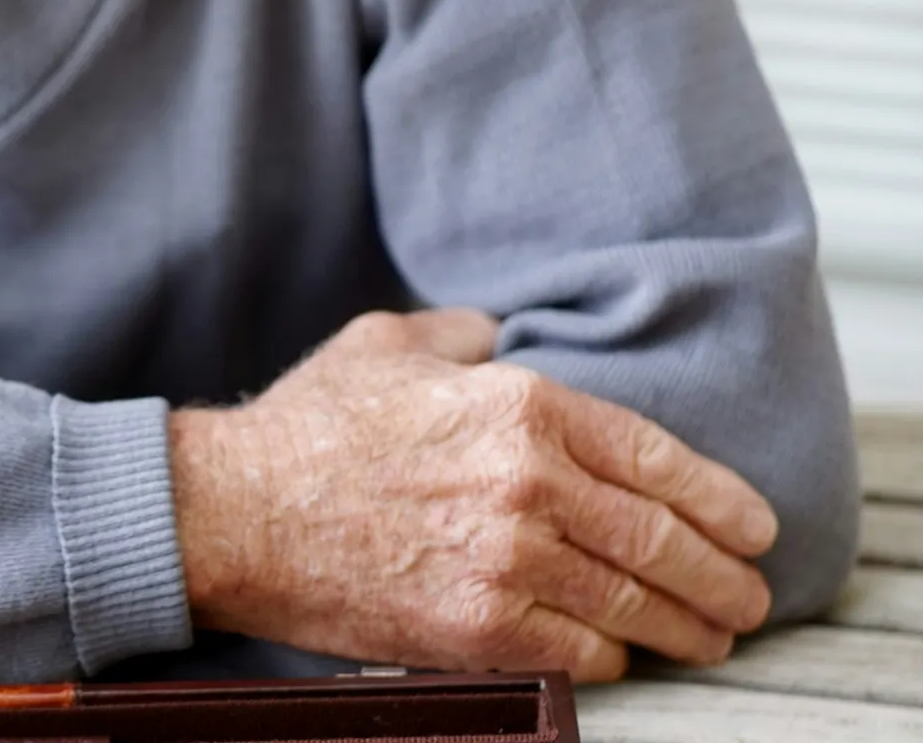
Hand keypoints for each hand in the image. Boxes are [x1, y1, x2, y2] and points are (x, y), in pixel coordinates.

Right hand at [168, 308, 777, 680]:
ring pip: (638, 607)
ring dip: (688, 628)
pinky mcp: (481, 631)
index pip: (657, 458)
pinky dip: (616, 657)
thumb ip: (462, 334)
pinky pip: (587, 656)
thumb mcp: (388, 343)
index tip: (753, 524)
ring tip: (709, 635)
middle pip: (666, 542)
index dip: (721, 499)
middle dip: (724, 577)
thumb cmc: (309, 424)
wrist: (237, 511)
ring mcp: (509, 564)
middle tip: (748, 595)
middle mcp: (529, 483)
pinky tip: (622, 651)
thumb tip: (502, 332)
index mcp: (518, 403)